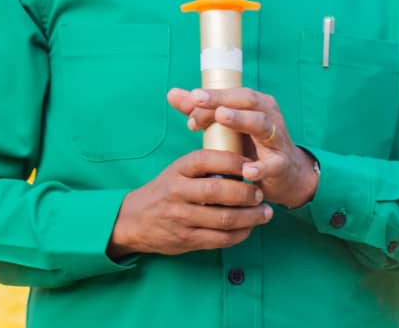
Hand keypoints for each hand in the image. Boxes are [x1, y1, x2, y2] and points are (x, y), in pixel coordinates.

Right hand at [108, 150, 271, 257]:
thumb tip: (242, 160)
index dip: (233, 160)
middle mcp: (178, 192)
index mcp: (177, 170)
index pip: (207, 159)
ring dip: (251, 216)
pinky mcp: (186, 239)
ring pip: (224, 218)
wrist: (133, 220)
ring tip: (265, 213)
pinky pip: (220, 239)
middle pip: (219, 190)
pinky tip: (249, 228)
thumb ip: (203, 166)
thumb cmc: (164, 191)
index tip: (252, 164)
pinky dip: (240, 234)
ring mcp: (182, 217)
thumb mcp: (176, 171)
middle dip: (246, 192)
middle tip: (260, 193)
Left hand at [168, 87, 318, 208]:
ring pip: (261, 123)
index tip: (189, 102)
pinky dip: (260, 167)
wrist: (285, 175)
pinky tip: (247, 171)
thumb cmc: (252, 146)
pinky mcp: (282, 164)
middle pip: (246, 100)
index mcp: (255, 103)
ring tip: (221, 117)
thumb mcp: (227, 127)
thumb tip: (172, 94)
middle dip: (221, 99)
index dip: (210, 95)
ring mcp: (277, 138)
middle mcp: (268, 115)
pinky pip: (272, 164)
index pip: (231, 93)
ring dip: (241, 119)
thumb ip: (201, 111)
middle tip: (197, 99)